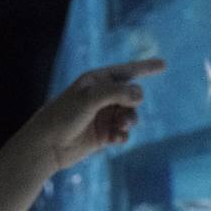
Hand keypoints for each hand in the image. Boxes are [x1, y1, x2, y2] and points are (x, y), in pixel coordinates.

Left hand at [16, 59, 162, 173]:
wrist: (47, 146)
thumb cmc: (63, 116)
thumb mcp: (89, 99)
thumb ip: (116, 93)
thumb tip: (140, 94)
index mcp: (96, 81)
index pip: (126, 71)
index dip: (145, 67)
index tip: (164, 64)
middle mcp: (101, 97)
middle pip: (131, 96)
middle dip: (133, 104)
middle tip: (125, 115)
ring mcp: (103, 116)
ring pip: (130, 115)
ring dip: (130, 120)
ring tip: (122, 127)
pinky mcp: (103, 135)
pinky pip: (123, 132)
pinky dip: (123, 135)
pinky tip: (118, 139)